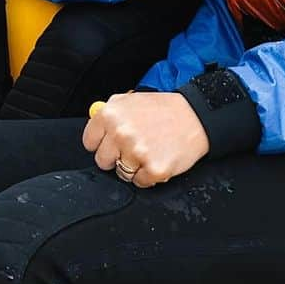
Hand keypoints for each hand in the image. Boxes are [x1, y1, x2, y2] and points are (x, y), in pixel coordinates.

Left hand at [82, 91, 208, 187]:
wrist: (194, 116)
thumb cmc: (162, 109)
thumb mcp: (129, 101)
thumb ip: (108, 114)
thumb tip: (94, 131)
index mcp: (110, 114)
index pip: (90, 142)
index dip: (101, 144)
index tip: (111, 144)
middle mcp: (120, 133)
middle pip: (103, 161)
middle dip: (116, 157)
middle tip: (133, 148)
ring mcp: (136, 152)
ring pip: (121, 173)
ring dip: (133, 167)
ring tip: (148, 151)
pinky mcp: (154, 169)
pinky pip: (140, 182)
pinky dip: (149, 175)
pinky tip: (158, 158)